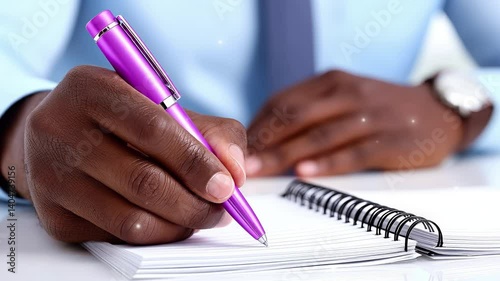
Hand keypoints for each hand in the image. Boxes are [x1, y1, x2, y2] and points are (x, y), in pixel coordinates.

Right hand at [22, 65, 246, 243]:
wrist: (59, 135)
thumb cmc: (122, 119)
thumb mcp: (162, 106)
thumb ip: (211, 132)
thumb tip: (236, 172)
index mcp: (91, 89)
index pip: (152, 128)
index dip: (195, 161)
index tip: (228, 186)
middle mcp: (59, 130)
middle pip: (143, 181)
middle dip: (195, 203)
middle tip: (221, 209)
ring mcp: (50, 177)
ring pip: (131, 219)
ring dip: (179, 225)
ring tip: (200, 215)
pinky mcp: (53, 215)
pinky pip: (116, 237)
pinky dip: (154, 234)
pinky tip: (167, 221)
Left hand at [246, 70, 463, 176]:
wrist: (439, 112)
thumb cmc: (381, 109)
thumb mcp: (345, 98)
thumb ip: (311, 113)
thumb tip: (265, 140)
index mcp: (332, 82)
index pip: (283, 102)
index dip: (257, 125)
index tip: (236, 147)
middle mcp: (348, 94)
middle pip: (295, 117)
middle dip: (263, 142)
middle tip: (238, 163)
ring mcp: (370, 116)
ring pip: (319, 135)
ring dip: (284, 155)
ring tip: (258, 170)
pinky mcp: (390, 140)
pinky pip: (352, 153)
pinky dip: (326, 164)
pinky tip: (304, 173)